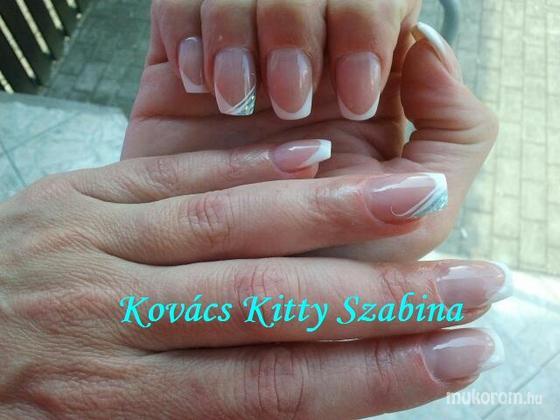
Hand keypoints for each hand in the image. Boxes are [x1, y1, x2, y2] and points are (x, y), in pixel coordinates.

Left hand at [0, 144, 509, 417]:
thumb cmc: (10, 408)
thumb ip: (196, 413)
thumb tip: (302, 395)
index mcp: (108, 403)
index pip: (273, 388)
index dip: (372, 377)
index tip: (453, 358)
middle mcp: (105, 319)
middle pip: (267, 303)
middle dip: (380, 296)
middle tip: (470, 283)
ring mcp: (88, 243)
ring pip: (228, 225)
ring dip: (333, 215)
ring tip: (419, 200)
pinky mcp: (75, 195)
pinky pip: (174, 175)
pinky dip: (250, 167)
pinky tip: (317, 156)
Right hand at [122, 0, 497, 261]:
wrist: (225, 285)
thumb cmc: (329, 257)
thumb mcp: (416, 214)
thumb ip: (457, 134)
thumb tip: (429, 45)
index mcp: (367, 76)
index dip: (366, 23)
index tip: (355, 94)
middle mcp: (308, 57)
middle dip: (298, 25)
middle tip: (290, 97)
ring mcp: (246, 55)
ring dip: (238, 28)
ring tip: (234, 97)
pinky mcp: (183, 62)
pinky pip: (179, 3)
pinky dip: (189, 29)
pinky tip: (199, 83)